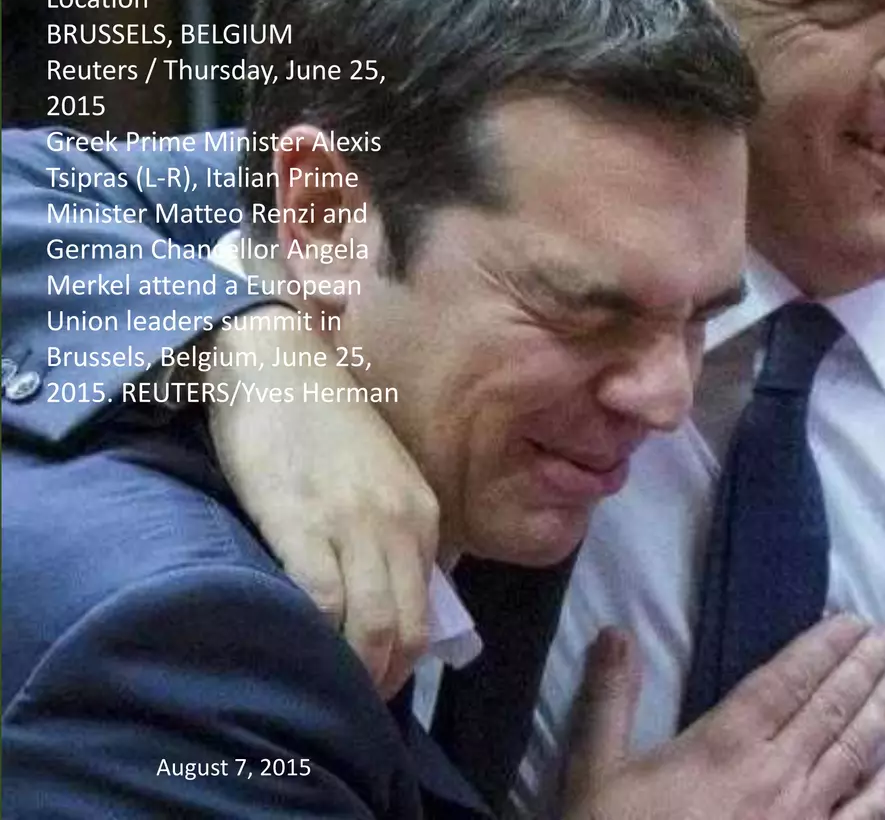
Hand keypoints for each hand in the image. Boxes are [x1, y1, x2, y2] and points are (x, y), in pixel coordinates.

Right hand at [203, 305, 437, 697]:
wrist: (276, 361)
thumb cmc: (320, 418)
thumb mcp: (379, 475)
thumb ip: (389, 528)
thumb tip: (383, 591)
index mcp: (423, 514)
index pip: (426, 606)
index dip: (404, 653)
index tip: (379, 676)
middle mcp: (401, 523)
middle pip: (407, 628)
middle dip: (386, 677)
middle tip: (356, 702)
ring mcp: (354, 525)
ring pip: (373, 627)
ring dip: (356, 673)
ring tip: (330, 691)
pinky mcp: (301, 524)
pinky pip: (323, 602)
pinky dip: (316, 639)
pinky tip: (299, 653)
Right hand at [563, 618, 884, 819]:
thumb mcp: (595, 772)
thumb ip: (610, 701)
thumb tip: (615, 630)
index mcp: (724, 745)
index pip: (785, 680)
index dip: (822, 646)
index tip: (852, 619)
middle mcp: (773, 774)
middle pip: (829, 708)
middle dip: (863, 667)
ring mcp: (799, 817)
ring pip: (853, 752)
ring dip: (884, 711)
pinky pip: (861, 818)